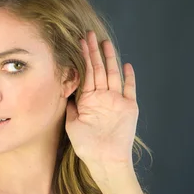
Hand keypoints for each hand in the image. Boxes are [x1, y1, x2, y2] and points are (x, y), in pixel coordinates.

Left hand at [65, 30, 138, 168]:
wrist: (105, 159)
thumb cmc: (87, 146)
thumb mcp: (72, 124)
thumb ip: (69, 106)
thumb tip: (63, 90)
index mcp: (89, 100)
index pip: (86, 73)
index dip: (83, 58)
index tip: (78, 42)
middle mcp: (102, 97)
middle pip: (98, 69)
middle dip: (94, 52)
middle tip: (90, 34)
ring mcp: (116, 101)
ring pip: (113, 74)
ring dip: (110, 59)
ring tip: (106, 43)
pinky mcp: (129, 107)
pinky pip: (130, 89)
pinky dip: (129, 78)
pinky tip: (127, 65)